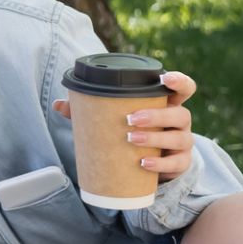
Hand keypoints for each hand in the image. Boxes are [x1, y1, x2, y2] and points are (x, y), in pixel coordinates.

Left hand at [54, 70, 198, 181]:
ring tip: (131, 139)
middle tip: (130, 119)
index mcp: (166, 104)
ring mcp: (183, 142)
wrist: (150, 162)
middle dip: (157, 115)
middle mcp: (179, 121)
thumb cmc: (134, 130)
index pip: (184, 88)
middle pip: (180, 114)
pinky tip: (143, 163)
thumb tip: (58, 105)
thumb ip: (91, 109)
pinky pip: (176, 163)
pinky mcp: (181, 163)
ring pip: (179, 138)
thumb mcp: (117, 118)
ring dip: (155, 138)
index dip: (179, 81)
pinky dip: (160, 164)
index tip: (165, 79)